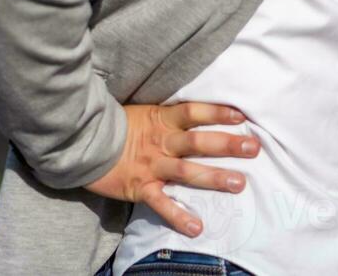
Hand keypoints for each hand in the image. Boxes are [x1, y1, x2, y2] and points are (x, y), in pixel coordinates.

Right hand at [82, 102, 258, 236]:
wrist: (82, 144)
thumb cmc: (118, 127)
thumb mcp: (146, 112)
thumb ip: (171, 115)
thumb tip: (201, 111)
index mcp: (162, 120)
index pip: (194, 112)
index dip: (217, 112)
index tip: (242, 116)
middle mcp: (161, 142)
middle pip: (198, 142)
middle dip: (227, 145)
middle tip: (254, 148)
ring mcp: (151, 166)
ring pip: (187, 171)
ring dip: (214, 178)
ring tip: (239, 183)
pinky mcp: (140, 189)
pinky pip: (161, 204)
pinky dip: (178, 216)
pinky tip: (197, 227)